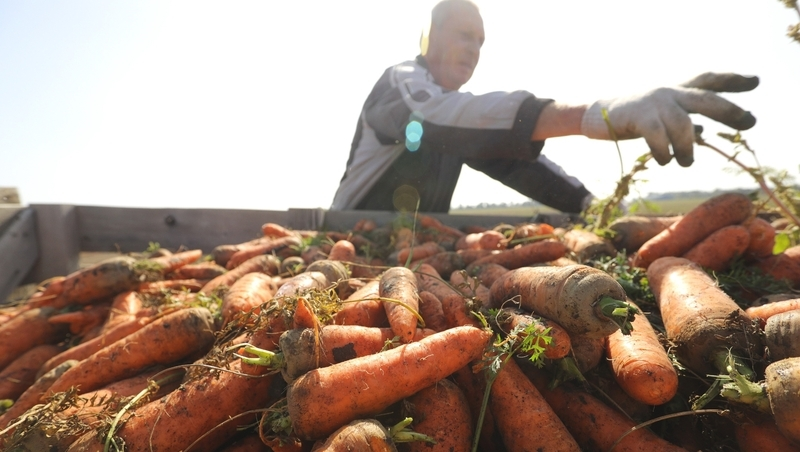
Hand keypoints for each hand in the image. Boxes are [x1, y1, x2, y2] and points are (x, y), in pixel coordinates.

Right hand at [580, 72, 758, 165]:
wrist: (595, 115)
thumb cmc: (631, 118)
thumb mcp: (661, 117)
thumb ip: (683, 121)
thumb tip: (704, 132)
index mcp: (676, 91)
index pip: (708, 81)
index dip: (732, 81)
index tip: (755, 82)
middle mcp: (669, 92)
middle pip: (706, 99)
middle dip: (729, 110)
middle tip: (748, 121)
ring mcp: (654, 102)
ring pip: (683, 124)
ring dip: (687, 146)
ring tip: (685, 161)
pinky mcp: (639, 116)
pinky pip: (659, 136)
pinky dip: (665, 151)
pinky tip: (665, 160)